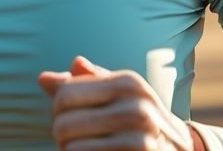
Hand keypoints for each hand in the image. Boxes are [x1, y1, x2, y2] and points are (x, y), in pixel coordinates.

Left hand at [39, 56, 201, 150]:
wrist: (180, 150)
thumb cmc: (139, 116)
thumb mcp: (120, 93)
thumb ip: (83, 82)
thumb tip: (43, 78)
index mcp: (129, 84)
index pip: (65, 94)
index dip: (58, 109)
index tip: (68, 116)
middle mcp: (137, 110)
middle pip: (64, 123)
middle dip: (61, 134)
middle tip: (72, 138)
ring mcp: (140, 142)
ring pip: (71, 149)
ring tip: (84, 147)